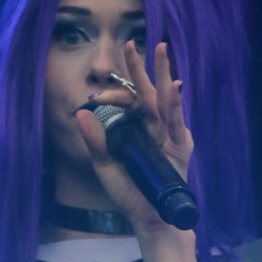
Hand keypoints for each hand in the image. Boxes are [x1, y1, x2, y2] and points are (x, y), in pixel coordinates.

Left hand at [73, 40, 194, 243]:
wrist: (148, 217)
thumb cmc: (128, 192)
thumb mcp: (105, 165)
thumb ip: (94, 140)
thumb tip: (81, 112)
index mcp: (135, 128)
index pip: (125, 102)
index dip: (113, 94)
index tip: (97, 94)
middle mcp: (153, 126)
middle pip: (146, 92)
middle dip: (140, 68)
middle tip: (131, 43)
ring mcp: (168, 134)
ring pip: (163, 99)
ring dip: (163, 74)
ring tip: (160, 49)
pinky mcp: (180, 145)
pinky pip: (176, 122)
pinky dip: (175, 104)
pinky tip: (175, 87)